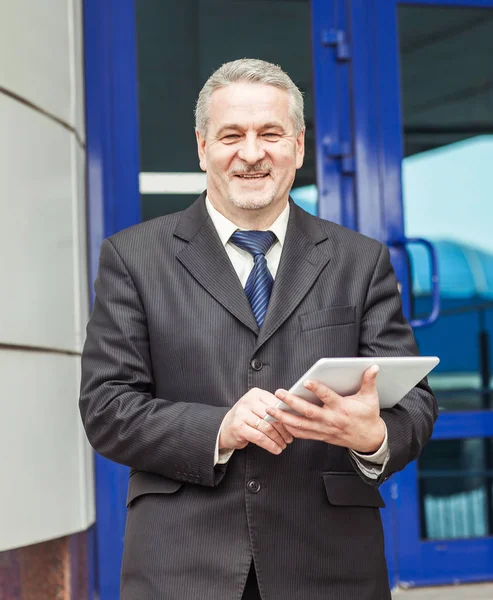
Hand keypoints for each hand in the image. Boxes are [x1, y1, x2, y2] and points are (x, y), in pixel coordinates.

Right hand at [219, 388, 293, 454]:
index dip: (287, 417)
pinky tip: (276, 449)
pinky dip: (270, 445)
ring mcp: (242, 413)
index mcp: (256, 393)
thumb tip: (294, 414)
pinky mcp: (238, 427)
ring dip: (278, 439)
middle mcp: (248, 401)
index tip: (294, 426)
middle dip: (284, 430)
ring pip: (267, 428)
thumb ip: (272, 408)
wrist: (224, 428)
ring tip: (283, 445)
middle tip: (290, 439)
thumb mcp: (258, 408)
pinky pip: (260, 437)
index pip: (277, 405)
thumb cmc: (246, 418)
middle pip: (273, 416)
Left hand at [265, 366, 385, 453]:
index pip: (328, 397)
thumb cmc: (368, 416)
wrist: (369, 440)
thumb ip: (369, 381)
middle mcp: (330, 420)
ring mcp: (324, 429)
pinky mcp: (320, 436)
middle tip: (279, 393)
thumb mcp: (371, 398)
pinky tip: (278, 421)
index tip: (306, 382)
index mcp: (342, 408)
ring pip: (300, 425)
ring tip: (270, 410)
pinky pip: (302, 434)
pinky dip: (289, 428)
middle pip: (308, 411)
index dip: (317, 390)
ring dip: (284, 417)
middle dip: (291, 402)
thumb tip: (373, 366)